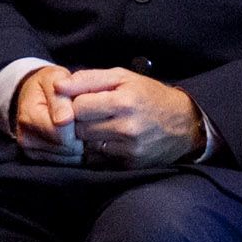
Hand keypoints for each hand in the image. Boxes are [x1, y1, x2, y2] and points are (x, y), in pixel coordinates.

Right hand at [10, 64, 82, 160]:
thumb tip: (64, 120)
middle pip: (67, 147)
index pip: (63, 132)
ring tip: (78, 125)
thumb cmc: (47, 83)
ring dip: (79, 143)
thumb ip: (59, 97)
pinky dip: (74, 151)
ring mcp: (30, 150)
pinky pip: (66, 161)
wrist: (32, 94)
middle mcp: (26, 138)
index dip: (79, 123)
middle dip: (81, 134)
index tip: (85, 111)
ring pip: (69, 157)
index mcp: (29, 116)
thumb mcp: (53, 77)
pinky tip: (73, 136)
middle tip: (84, 118)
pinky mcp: (37, 158)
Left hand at [59, 68, 204, 166]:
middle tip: (88, 114)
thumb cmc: (148, 95)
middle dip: (77, 120)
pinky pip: (97, 158)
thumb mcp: (122, 77)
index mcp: (124, 102)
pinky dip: (96, 149)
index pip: (78, 106)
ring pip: (86, 145)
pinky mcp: (129, 164)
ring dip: (86, 136)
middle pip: (79, 128)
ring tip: (97, 125)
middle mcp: (127, 128)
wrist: (183, 124)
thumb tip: (58, 85)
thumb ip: (87, 79)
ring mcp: (128, 149)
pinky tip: (106, 139)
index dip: (74, 102)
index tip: (81, 99)